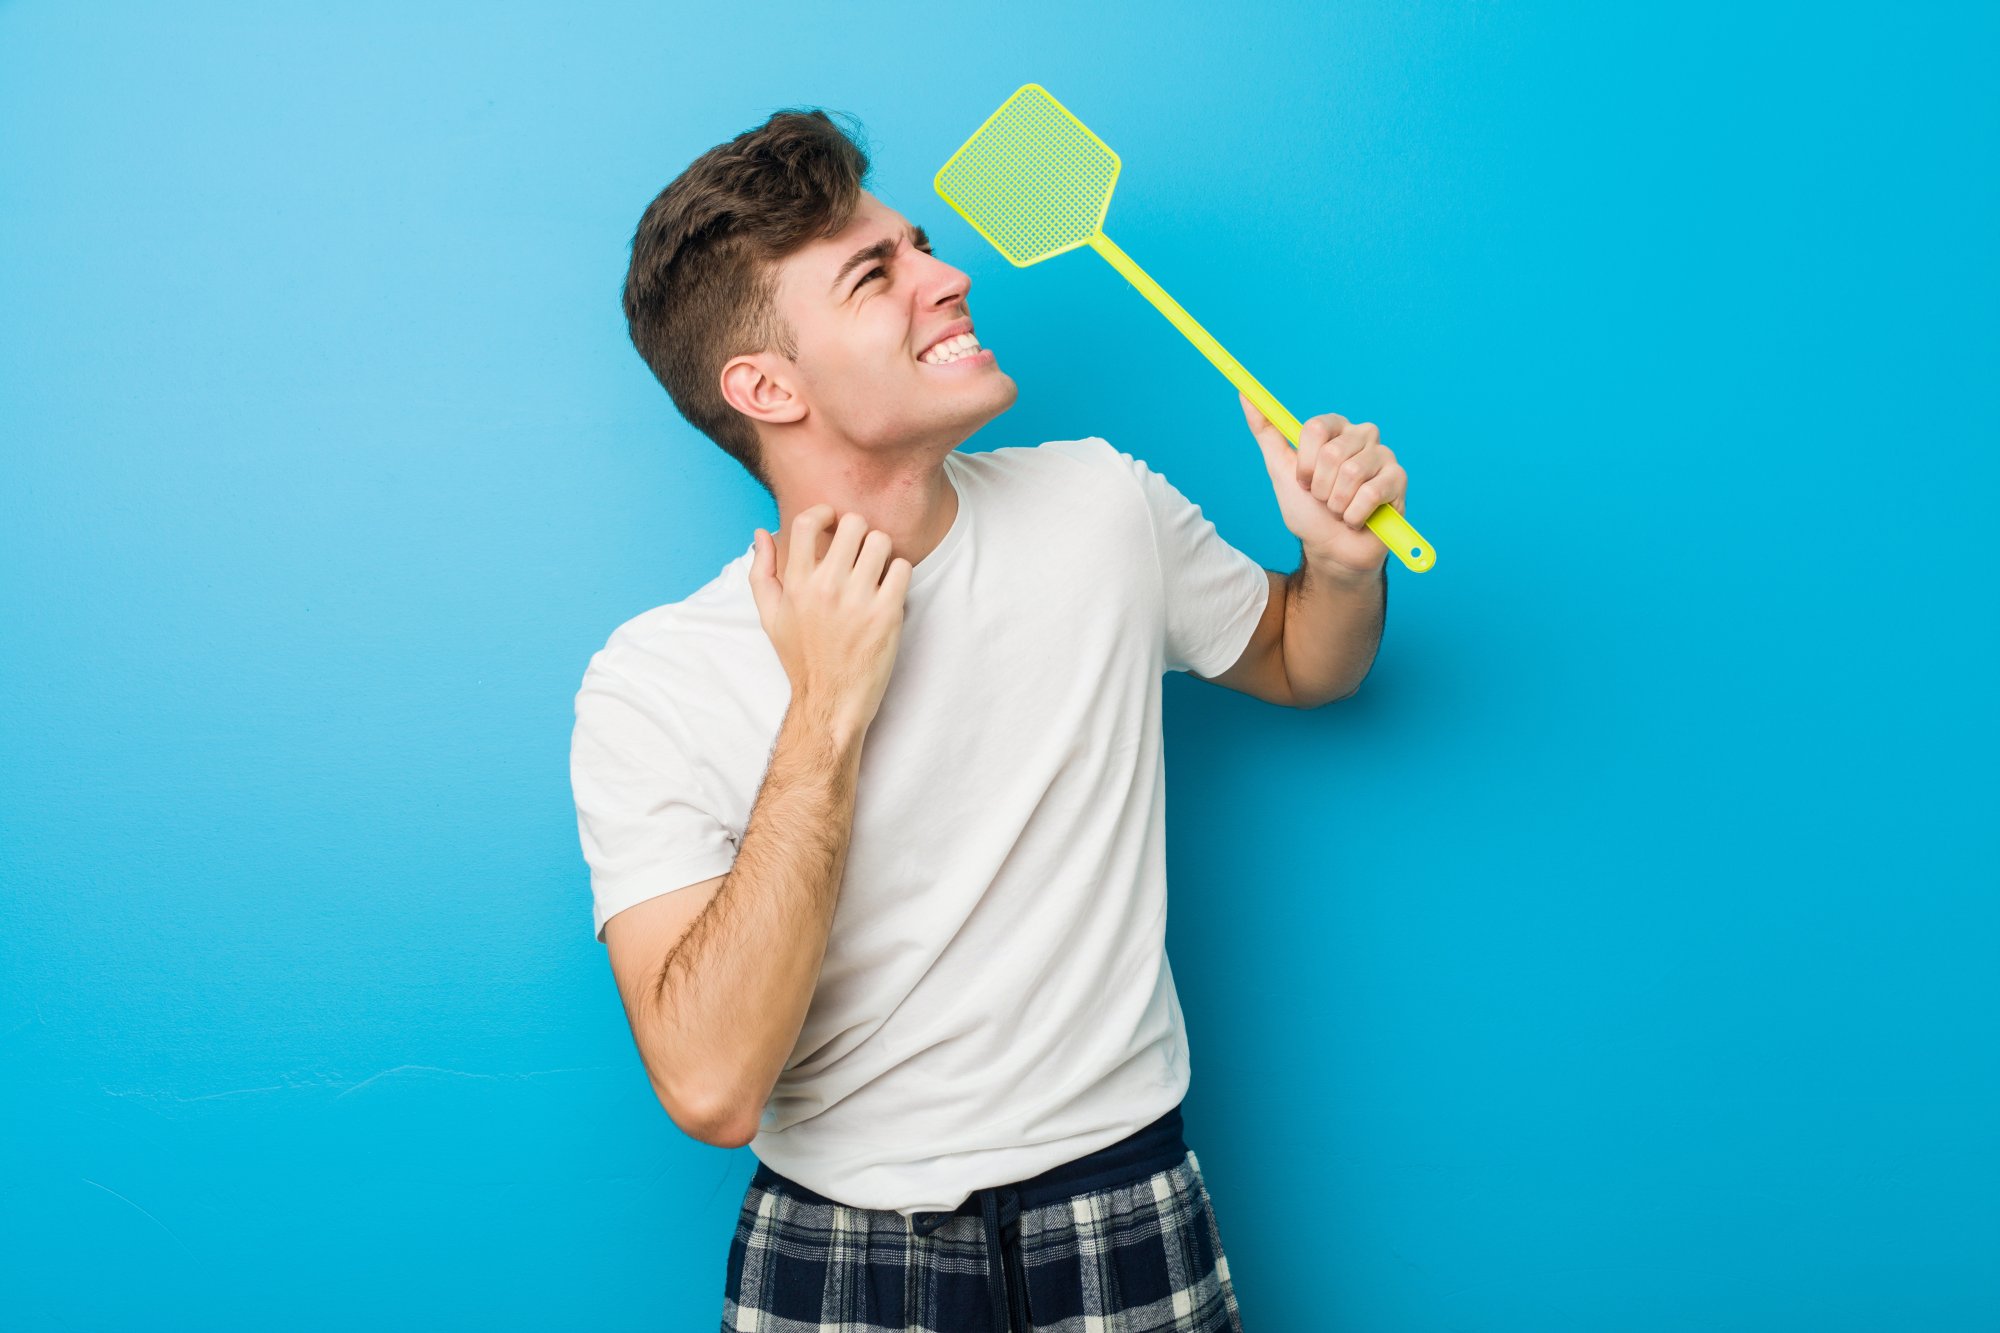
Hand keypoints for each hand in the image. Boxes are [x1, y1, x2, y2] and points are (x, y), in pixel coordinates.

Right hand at [749, 505, 913, 736]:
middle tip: (859, 550)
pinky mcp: (886, 614)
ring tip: (876, 569)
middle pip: (853, 524)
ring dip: (882, 550)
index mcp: (797, 584)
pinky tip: (889, 589)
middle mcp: (826, 588)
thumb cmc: (801, 658)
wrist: (830, 701)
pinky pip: (902, 568)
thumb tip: (762, 533)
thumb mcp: (770, 616)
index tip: (832, 521)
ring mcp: (858, 600)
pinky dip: (899, 574)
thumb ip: (762, 571)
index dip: (824, 512)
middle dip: (858, 531)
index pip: (807, 523)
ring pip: (881, 541)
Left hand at [1240, 391, 1405, 575]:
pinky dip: (1355, 515)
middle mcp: (1362, 436)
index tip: (1303, 481)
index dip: (1305, 462)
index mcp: (1335, 428)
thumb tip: (1246, 396)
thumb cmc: (1307, 510)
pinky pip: (1370, 493)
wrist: (1330, 550)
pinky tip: (1357, 519)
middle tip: (1323, 499)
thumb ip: (1266, 432)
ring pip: (1352, 473)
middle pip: (1332, 452)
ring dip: (1336, 503)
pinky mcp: (1398, 479)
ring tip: (1340, 509)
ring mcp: (1383, 456)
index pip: (1315, 428)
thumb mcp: (1280, 469)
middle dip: (1320, 487)